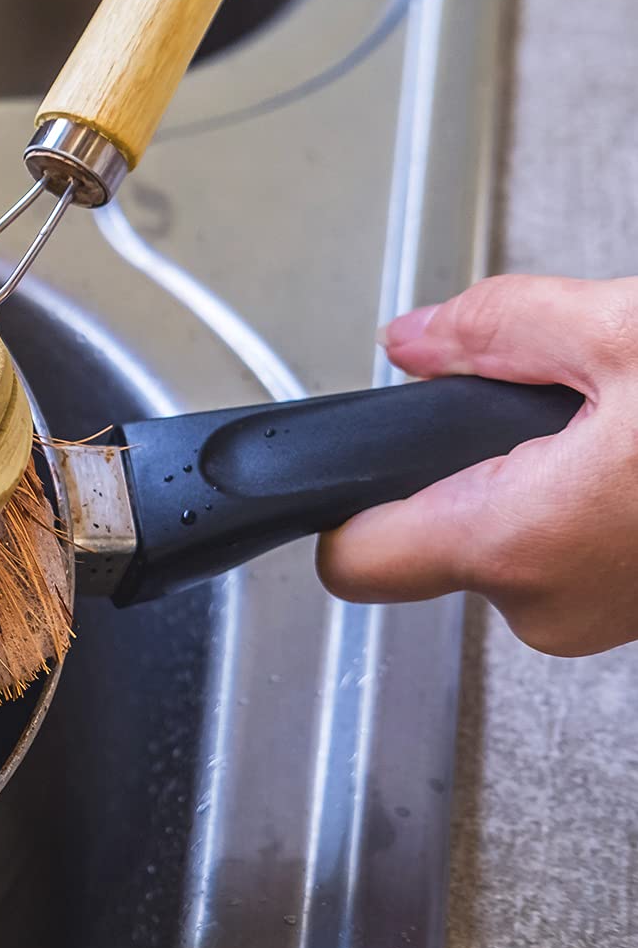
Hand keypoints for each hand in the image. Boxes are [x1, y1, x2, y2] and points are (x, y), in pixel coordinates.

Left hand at [317, 275, 637, 656]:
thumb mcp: (622, 332)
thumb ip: (495, 327)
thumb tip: (411, 340)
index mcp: (516, 542)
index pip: (352, 559)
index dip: (339, 505)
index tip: (353, 464)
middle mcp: (549, 606)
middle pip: (431, 536)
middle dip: (469, 464)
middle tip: (544, 406)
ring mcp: (598, 620)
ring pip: (504, 542)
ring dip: (534, 480)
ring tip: (608, 424)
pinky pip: (564, 552)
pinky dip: (581, 502)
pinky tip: (631, 457)